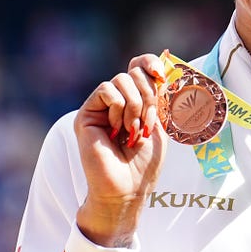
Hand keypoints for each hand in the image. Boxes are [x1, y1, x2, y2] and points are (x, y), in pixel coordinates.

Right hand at [74, 54, 168, 246]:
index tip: (161, 74)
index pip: (139, 66)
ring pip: (121, 79)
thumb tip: (163, 68)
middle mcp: (117, 101)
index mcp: (135, 101)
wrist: (127, 189)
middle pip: (133, 71)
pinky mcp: (86, 113)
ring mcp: (100, 107)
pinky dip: (119, 108)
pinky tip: (117, 130)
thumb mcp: (160, 126)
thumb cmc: (144, 164)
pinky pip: (107, 90)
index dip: (149, 63)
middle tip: (148, 122)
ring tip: (133, 132)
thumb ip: (159, 98)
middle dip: (149, 95)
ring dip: (135, 105)